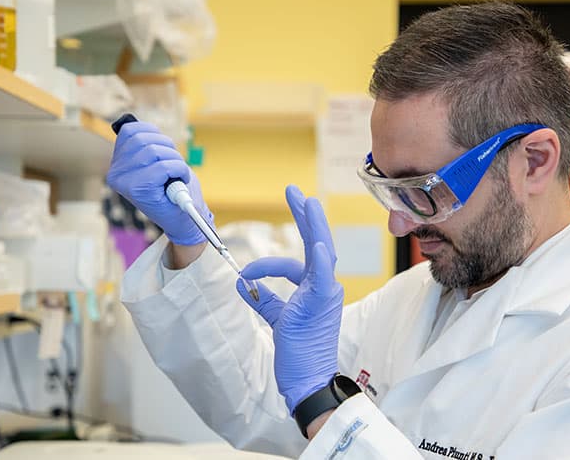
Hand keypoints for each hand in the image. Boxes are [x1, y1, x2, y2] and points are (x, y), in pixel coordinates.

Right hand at [106, 121, 212, 245]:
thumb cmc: (173, 188)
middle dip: (168, 147)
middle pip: (143, 139)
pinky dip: (180, 169)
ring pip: (155, 151)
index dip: (154, 134)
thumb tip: (127, 121)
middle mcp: (115, 173)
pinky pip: (165, 166)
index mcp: (116, 164)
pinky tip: (180, 180)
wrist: (184, 219)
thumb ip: (141, 144)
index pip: (130, 130)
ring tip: (176, 174)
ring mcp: (125, 183)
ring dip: (175, 160)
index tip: (163, 150)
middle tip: (174, 165)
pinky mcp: (139, 191)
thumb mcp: (155, 161)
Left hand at [235, 185, 342, 413]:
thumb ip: (264, 300)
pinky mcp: (321, 303)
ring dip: (313, 225)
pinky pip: (323, 276)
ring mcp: (326, 294)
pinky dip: (320, 258)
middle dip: (304, 216)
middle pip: (316, 243)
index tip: (247, 271)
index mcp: (316, 290)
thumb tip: (243, 284)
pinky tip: (317, 242)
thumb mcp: (278, 320)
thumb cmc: (298, 353)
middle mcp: (324, 287)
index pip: (296, 262)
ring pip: (321, 251)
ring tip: (307, 201)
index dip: (269, 263)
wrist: (308, 379)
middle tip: (293, 191)